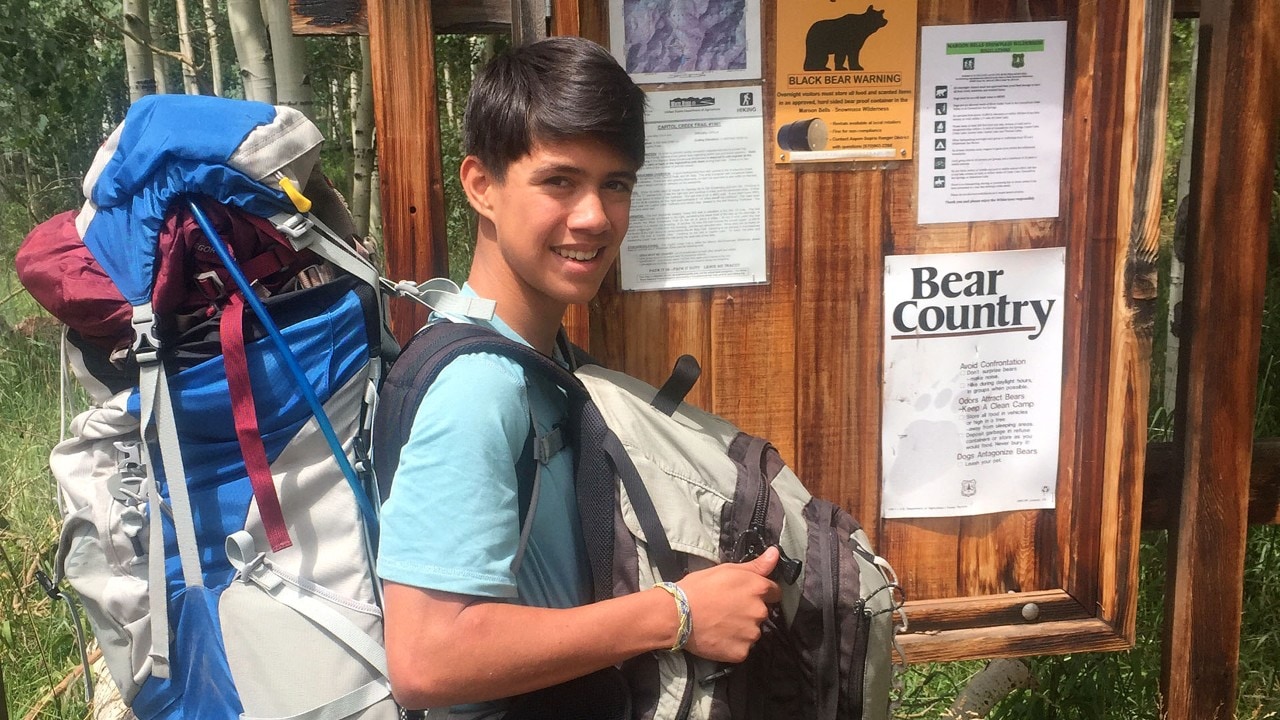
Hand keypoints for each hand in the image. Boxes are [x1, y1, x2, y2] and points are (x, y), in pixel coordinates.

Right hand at [675, 546, 781, 662]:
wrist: (677, 614)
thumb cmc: (699, 587)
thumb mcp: (726, 570)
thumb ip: (755, 565)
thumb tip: (775, 553)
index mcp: (758, 589)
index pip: (774, 592)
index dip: (760, 593)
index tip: (745, 595)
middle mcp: (760, 612)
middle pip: (761, 613)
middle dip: (749, 611)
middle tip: (727, 610)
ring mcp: (752, 634)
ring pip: (752, 632)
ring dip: (741, 629)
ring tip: (720, 624)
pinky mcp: (741, 652)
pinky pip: (742, 648)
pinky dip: (733, 644)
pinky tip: (718, 637)